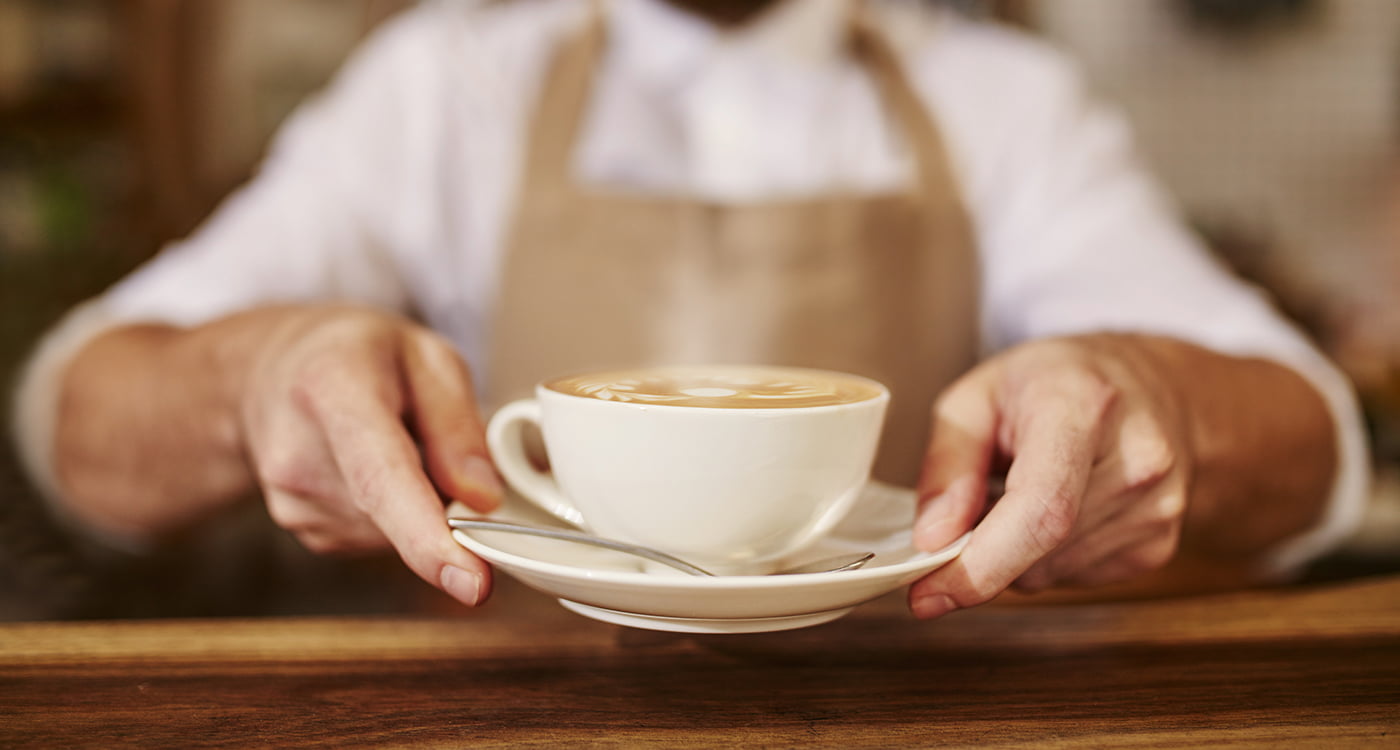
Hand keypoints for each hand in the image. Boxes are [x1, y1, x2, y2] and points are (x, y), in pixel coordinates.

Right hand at [238, 306, 500, 605]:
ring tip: (390, 441)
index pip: (382, 478)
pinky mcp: (303, 530)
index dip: (428, 538)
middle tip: (431, 437)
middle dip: (442, 497)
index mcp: (333, 390)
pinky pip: (380, 539)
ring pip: (396, 533)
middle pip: (398, 513)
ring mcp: (293, 500)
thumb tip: (484, 499)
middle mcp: (298, 453)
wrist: (271, 370)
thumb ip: (459, 424)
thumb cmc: (357, 355)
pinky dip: (396, 514)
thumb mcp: (426, 356)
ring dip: (418, 503)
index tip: (473, 584)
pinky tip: (372, 469)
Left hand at [907, 335, 1191, 618]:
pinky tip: (1057, 509)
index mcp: (1085, 407)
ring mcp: (1157, 509)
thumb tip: (932, 539)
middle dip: (979, 551)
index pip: (1042, 509)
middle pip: (1037, 550)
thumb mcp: (977, 395)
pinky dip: (1044, 557)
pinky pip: (1073, 578)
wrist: (1156, 385)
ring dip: (1013, 552)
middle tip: (968, 508)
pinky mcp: (1159, 545)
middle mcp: (1137, 460)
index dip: (980, 564)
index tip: (928, 592)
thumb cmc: (1057, 381)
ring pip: (1048, 574)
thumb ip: (947, 464)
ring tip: (1023, 490)